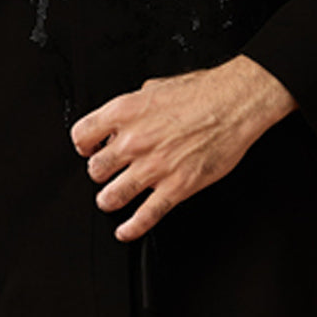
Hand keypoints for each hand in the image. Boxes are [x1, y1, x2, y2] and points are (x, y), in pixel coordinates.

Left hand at [69, 53, 295, 241]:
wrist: (234, 103)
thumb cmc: (202, 91)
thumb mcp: (155, 86)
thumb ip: (134, 105)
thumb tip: (125, 117)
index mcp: (125, 112)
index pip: (81, 135)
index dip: (84, 145)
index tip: (89, 149)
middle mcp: (134, 141)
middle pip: (94, 170)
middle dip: (99, 173)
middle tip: (107, 173)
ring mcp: (154, 167)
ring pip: (112, 196)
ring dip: (108, 200)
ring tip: (111, 199)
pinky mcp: (176, 187)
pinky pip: (146, 216)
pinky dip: (132, 228)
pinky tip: (126, 230)